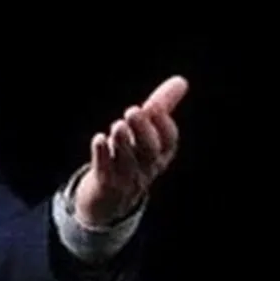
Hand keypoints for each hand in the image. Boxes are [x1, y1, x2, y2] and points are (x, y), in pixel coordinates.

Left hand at [74, 75, 188, 226]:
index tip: (154, 106)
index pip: (169, 141)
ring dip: (123, 143)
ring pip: (128, 162)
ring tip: (117, 125)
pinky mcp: (104, 183)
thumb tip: (181, 80)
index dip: (163, 125)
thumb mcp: (148, 134)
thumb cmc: (131, 158)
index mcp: (161, 155)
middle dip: (143, 131)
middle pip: (150, 152)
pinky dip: (102, 155)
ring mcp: (126, 178)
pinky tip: (99, 139)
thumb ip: (162, 107)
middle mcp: (146, 168)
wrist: (110, 199)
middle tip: (132, 111)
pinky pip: (105, 171)